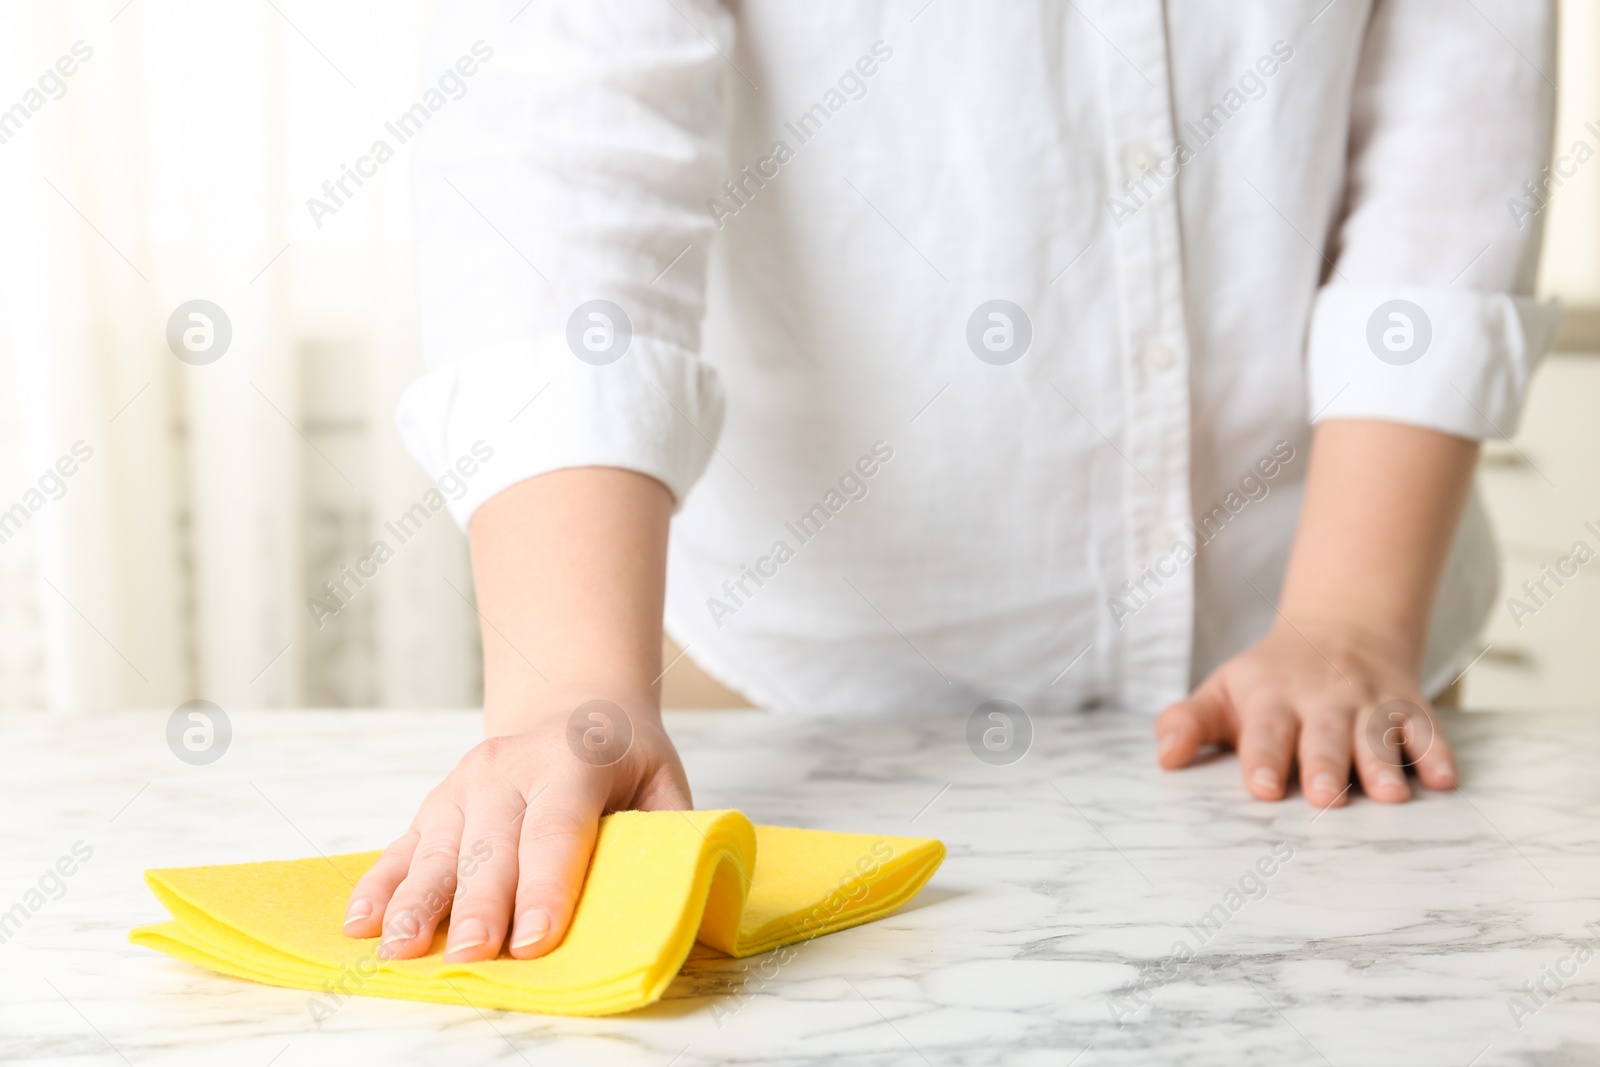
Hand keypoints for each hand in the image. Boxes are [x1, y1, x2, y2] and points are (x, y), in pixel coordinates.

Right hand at [341, 692, 690, 961]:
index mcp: (573, 761)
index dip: (546, 887)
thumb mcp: (663, 780)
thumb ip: (667, 833)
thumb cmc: (624, 759)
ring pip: (439, 849)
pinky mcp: (437, 802)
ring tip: (401, 949)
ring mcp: (466, 783)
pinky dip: (380, 886)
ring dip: (418, 902)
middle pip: (492, 846)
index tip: (536, 938)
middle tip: (473, 954)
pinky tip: (360, 922)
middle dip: (481, 905)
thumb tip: (675, 892)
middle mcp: (511, 768)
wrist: (573, 703)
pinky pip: (403, 847)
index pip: (558, 829)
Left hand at [1154, 619, 1457, 806]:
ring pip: (1377, 734)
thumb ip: (1188, 724)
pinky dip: (1437, 753)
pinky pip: (1427, 729)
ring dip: (1384, 764)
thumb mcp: (1222, 692)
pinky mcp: (1409, 707)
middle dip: (1324, 765)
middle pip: (1325, 735)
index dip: (1262, 758)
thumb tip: (1165, 757)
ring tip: (1389, 797)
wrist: (1341, 628)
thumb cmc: (1269, 680)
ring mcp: (1369, 703)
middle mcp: (1323, 700)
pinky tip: (1444, 780)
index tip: (1260, 789)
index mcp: (1271, 699)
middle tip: (1323, 796)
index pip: (1265, 731)